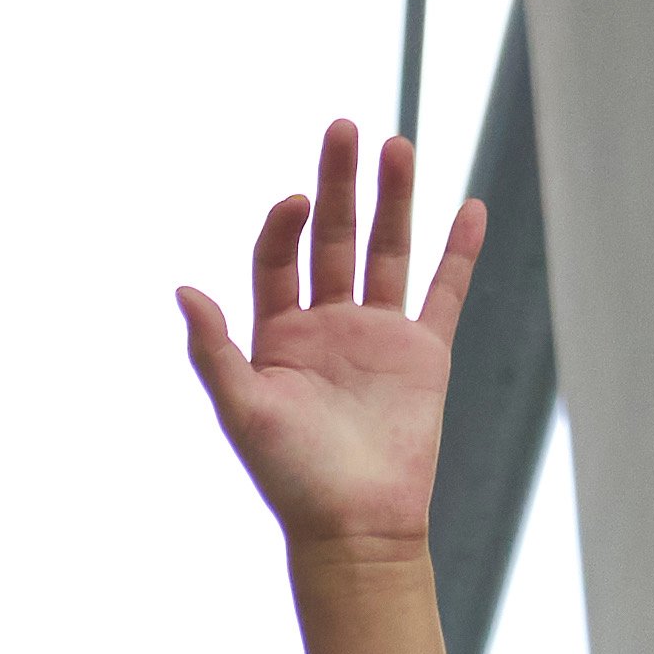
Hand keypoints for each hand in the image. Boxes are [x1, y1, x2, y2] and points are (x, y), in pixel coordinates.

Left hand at [181, 116, 482, 559]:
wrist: (354, 526)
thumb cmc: (290, 477)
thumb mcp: (241, 410)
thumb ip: (213, 350)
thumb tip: (183, 289)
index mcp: (277, 336)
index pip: (278, 259)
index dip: (284, 225)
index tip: (296, 204)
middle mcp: (327, 326)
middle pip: (334, 238)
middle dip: (338, 183)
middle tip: (343, 127)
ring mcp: (378, 336)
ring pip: (387, 251)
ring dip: (393, 199)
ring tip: (397, 144)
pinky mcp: (424, 354)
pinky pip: (444, 292)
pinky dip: (459, 253)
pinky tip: (470, 209)